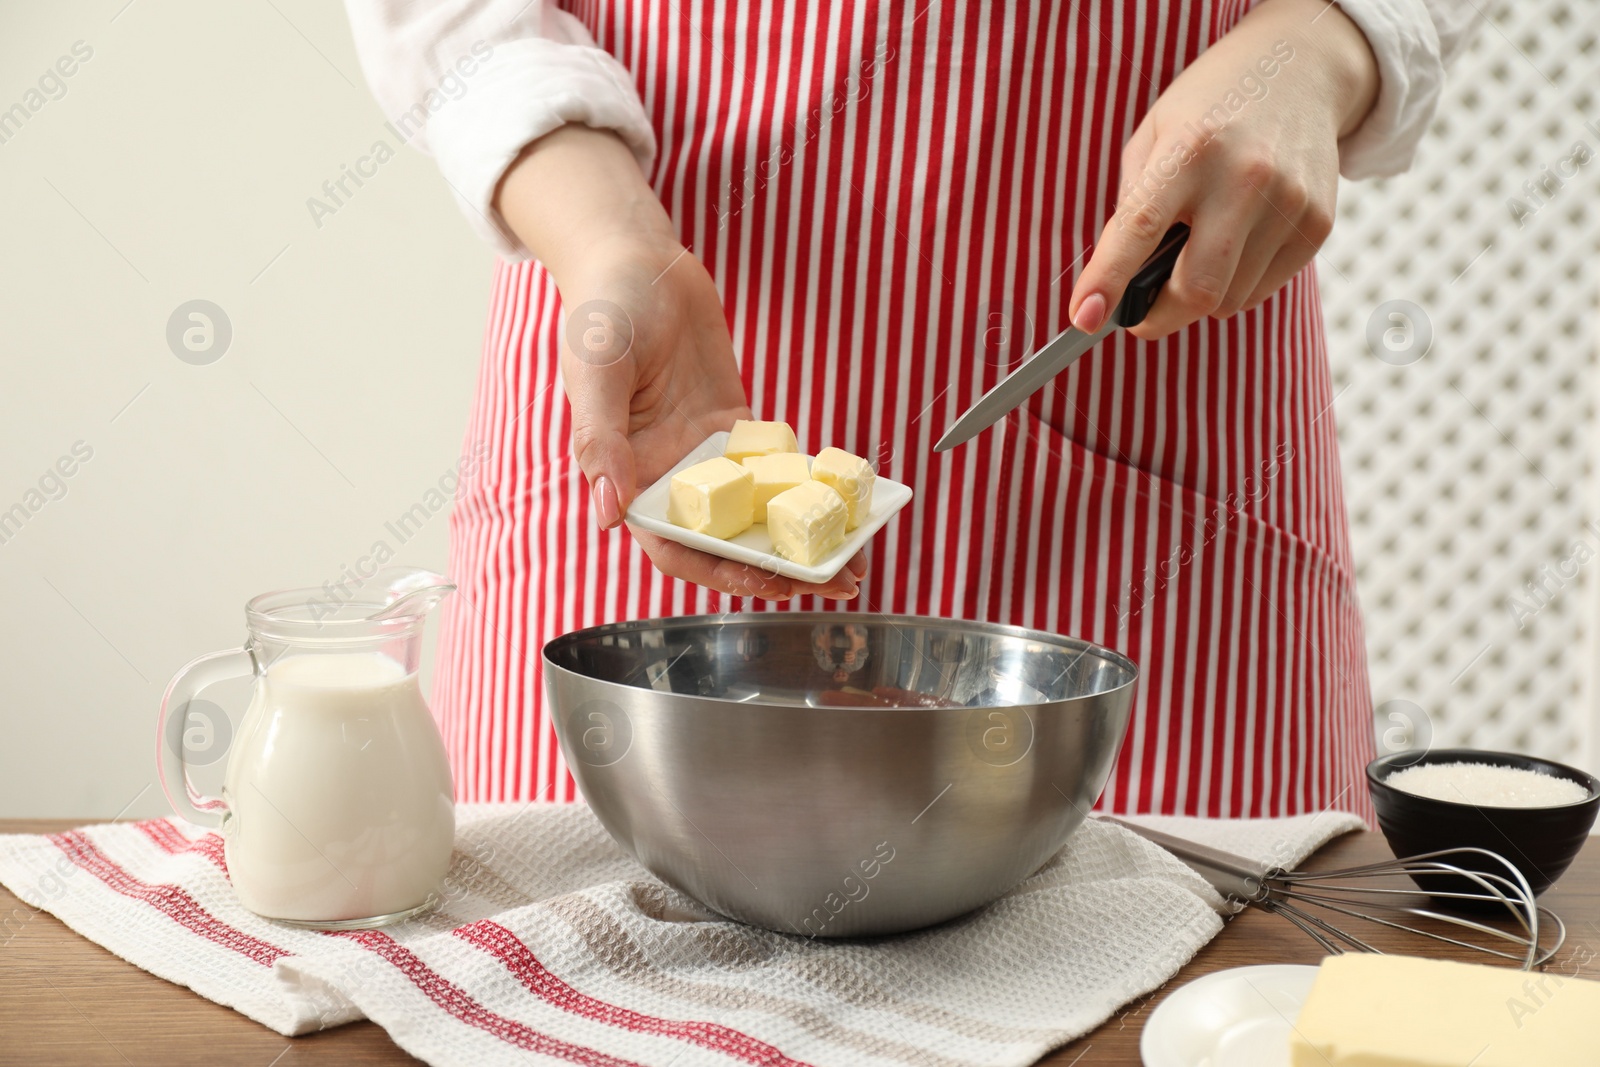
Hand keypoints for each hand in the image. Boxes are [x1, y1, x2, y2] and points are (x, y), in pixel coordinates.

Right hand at [495, 128, 864, 599]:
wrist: (636, 259)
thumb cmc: (601, 310)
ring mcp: (706, 454)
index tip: (765, 580)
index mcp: (630, 477)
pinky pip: (775, 467)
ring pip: (756, 512)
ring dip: (801, 537)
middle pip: (726, 542)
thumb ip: (600, 442)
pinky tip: (847, 500)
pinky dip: (807, 487)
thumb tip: (609, 513)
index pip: (675, 547)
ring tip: (853, 557)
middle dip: (778, 568)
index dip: (718, 572)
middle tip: (834, 581)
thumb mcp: (593, 372)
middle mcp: (670, 476)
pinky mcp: (735, 425)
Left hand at [1068, 0, 1379, 338]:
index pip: (1140, 228)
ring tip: (1198, 250)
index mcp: (1189, 150)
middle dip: (1159, 316)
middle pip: (1197, 289)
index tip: (1085, 318)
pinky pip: (1262, 292)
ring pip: (1229, 301)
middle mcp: (1243, 177)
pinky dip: (1236, 285)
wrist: (1301, 68)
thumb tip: (1117, 279)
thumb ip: (1132, 206)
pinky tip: (1235, 243)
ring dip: (1200, 296)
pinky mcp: (1316, 224)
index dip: (1108, 280)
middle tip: (1139, 313)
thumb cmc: (1212, 106)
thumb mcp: (1154, 135)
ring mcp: (1288, 203)